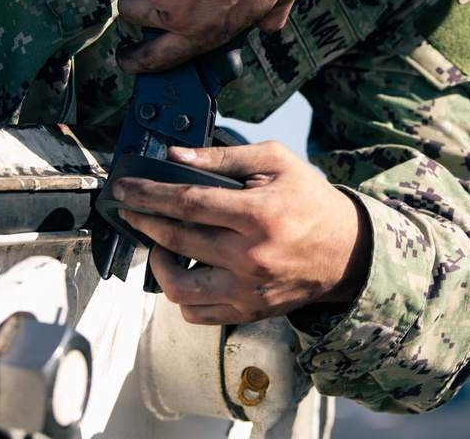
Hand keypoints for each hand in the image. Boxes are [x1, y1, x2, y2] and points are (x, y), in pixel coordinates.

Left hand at [113, 142, 370, 324]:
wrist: (346, 249)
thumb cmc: (310, 200)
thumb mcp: (277, 162)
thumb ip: (225, 158)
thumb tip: (175, 157)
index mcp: (258, 215)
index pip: (186, 203)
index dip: (147, 194)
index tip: (123, 189)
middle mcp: (251, 257)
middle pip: (176, 241)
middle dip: (144, 221)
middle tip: (132, 209)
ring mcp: (249, 290)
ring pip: (178, 288)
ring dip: (158, 263)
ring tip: (160, 244)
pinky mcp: (249, 311)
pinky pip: (196, 313)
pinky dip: (181, 293)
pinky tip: (184, 270)